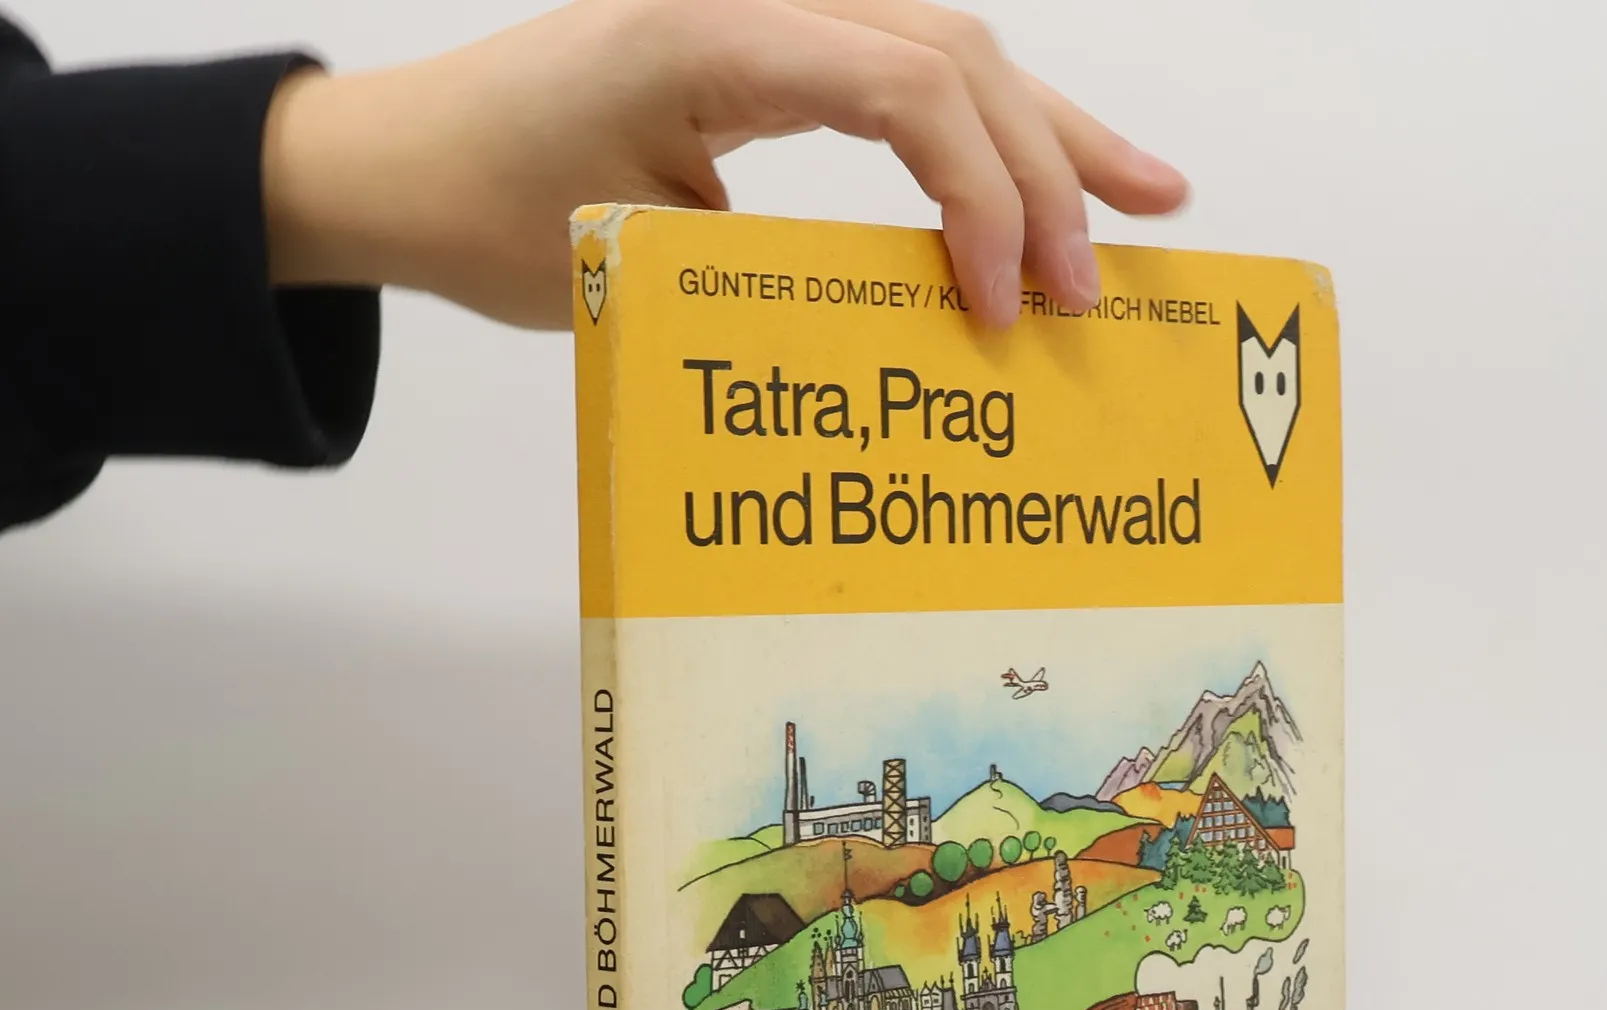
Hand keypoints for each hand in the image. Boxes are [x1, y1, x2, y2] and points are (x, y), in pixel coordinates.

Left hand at [263, 0, 1188, 329]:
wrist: (399, 160)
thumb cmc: (487, 212)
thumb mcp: (632, 259)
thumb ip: (774, 271)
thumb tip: (912, 327)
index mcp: (716, 31)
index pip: (906, 85)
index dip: (979, 196)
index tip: (999, 311)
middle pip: (957, 54)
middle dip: (1043, 176)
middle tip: (1091, 294)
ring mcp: (774, 11)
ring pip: (955, 48)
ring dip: (1054, 134)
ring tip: (1154, 202)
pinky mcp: (776, 45)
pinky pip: (909, 69)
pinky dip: (989, 125)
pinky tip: (1052, 164)